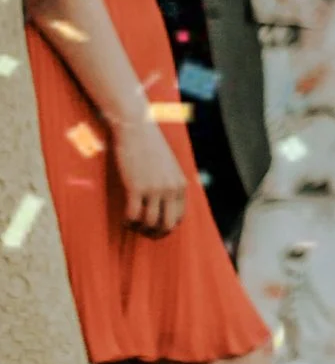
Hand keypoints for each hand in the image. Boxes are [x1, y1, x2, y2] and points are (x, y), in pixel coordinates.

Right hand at [113, 116, 186, 237]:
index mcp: (180, 184)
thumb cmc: (150, 147)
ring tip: (132, 225)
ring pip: (150, 222)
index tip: (156, 228)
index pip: (180, 216)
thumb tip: (165, 202)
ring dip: (140, 228)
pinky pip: (133, 214)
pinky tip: (124, 220)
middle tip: (144, 232)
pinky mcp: (136, 187)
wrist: (137, 130)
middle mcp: (170, 189)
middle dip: (156, 233)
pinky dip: (128, 221)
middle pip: (167, 224)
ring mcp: (154, 189)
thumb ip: (170, 183)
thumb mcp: (169, 166)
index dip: (167, 226)